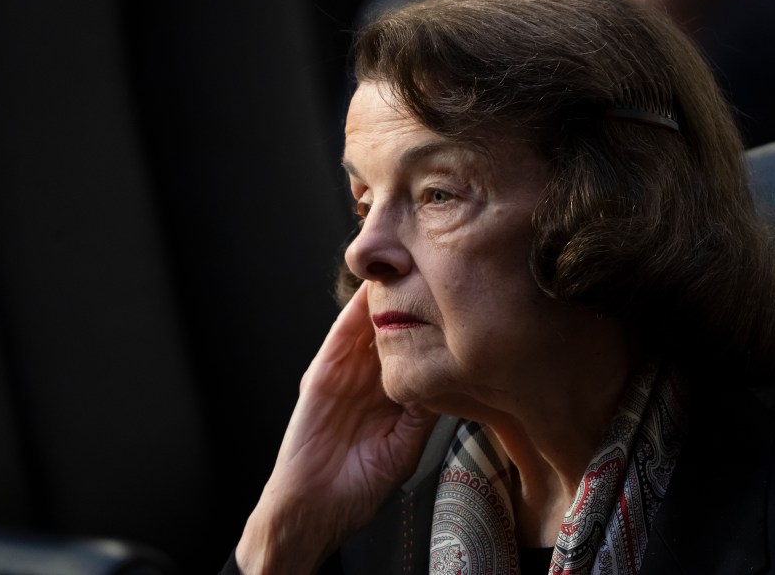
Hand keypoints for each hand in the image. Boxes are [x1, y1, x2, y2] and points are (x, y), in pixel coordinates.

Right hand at [235, 282, 438, 573]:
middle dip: (414, 297)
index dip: (434, 323)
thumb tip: (453, 378)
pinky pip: (341, 336)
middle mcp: (370, 377)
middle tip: (439, 266)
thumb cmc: (358, 487)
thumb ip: (424, 412)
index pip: (416, 347)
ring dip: (387, 294)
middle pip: (394, 326)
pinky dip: (356, 312)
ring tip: (411, 264)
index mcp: (391, 393)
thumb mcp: (405, 445)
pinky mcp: (322, 373)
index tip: (461, 298)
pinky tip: (374, 289)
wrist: (313, 510)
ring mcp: (345, 372)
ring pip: (369, 323)